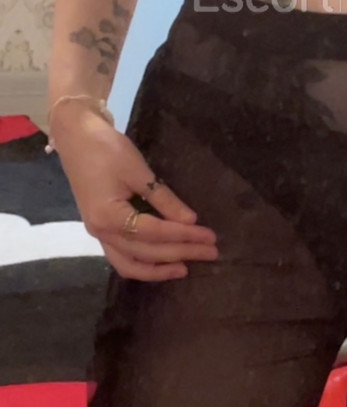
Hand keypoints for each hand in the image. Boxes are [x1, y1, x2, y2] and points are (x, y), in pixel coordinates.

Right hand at [55, 109, 217, 280]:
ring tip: (186, 268)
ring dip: (159, 268)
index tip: (209, 236)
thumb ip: (163, 198)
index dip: (184, 235)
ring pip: (130, 264)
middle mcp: (101, 232)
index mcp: (108, 216)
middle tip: (210, 252)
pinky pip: (121, 257)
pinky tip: (161, 263)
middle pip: (146, 251)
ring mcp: (98, 233)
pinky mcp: (101, 229)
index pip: (155, 233)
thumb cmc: (106, 149)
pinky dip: (142, 263)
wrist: (76, 138)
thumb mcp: (138, 171)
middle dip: (180, 252)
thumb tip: (190, 220)